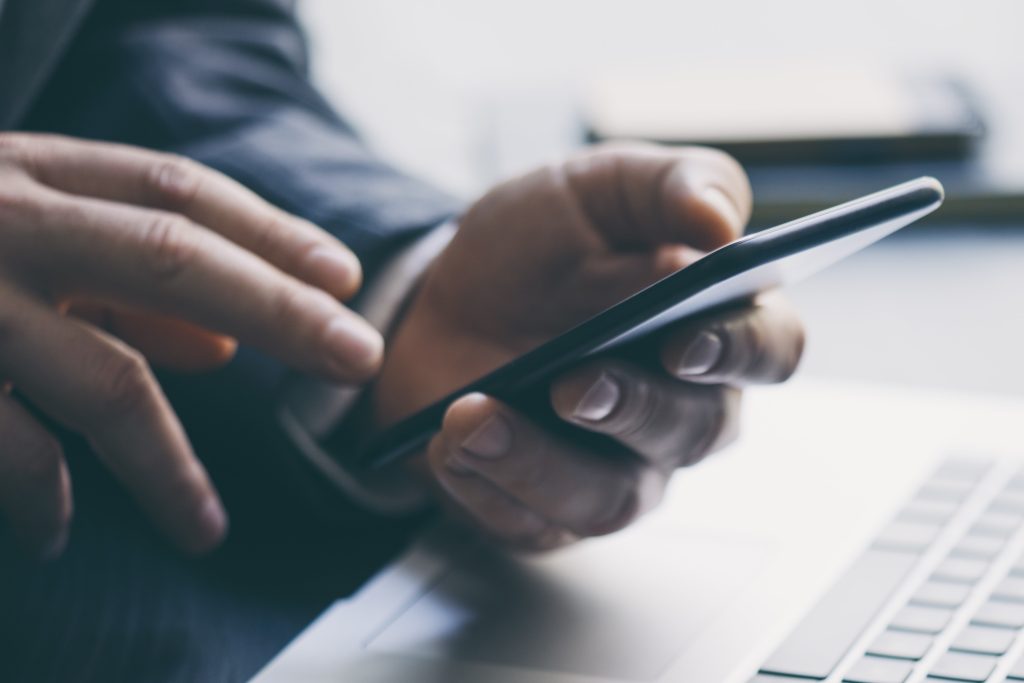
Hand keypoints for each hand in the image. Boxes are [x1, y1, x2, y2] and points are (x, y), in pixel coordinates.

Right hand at [0, 133, 382, 558]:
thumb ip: (110, 286)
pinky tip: (57, 534)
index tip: (343, 278)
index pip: (177, 190)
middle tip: (356, 358)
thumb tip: (218, 343)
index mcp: (23, 174)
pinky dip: (40, 497)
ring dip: (169, 463)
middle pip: (171, 255)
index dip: (270, 231)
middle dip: (278, 308)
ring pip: (100, 378)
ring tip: (208, 529)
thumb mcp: (7, 237)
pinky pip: (5, 448)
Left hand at [374, 144, 803, 550]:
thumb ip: (668, 185)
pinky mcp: (552, 510)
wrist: (446, 301)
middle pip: (696, 431)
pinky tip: (449, 442)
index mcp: (713, 323)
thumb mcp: (594, 189)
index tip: (684, 339)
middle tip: (574, 384)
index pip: (769, 349)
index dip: (739, 352)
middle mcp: (681, 408)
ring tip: (475, 419)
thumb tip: (721, 218)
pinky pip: (533, 523)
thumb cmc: (539, 248)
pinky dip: (485, 484)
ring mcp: (620, 467)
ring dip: (542, 463)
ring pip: (612, 499)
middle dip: (634, 409)